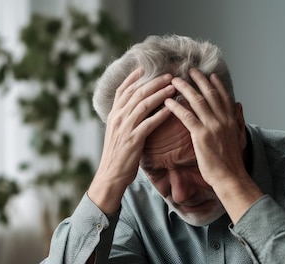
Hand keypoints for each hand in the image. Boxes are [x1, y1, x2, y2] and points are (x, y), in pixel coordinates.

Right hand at [89, 69, 174, 213]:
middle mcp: (117, 117)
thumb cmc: (117, 156)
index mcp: (113, 114)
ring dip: (160, 94)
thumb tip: (135, 109)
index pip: (122, 90)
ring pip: (144, 104)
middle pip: (137, 93)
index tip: (147, 68)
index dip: (134, 78)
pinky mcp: (133, 140)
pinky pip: (149, 123)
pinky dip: (161, 114)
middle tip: (169, 75)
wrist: (110, 175)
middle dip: (154, 82)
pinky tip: (172, 108)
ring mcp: (125, 128)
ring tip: (174, 87)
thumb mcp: (117, 133)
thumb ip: (124, 119)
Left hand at [165, 69, 262, 222]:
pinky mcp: (201, 136)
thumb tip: (239, 107)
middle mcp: (223, 119)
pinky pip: (186, 116)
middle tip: (188, 70)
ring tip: (174, 81)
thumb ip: (237, 120)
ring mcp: (212, 126)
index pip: (223, 96)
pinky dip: (176, 107)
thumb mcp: (238, 137)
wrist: (230, 177)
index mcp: (231, 120)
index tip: (208, 74)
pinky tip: (167, 101)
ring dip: (184, 88)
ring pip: (197, 101)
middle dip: (198, 80)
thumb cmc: (231, 162)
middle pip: (209, 93)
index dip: (215, 84)